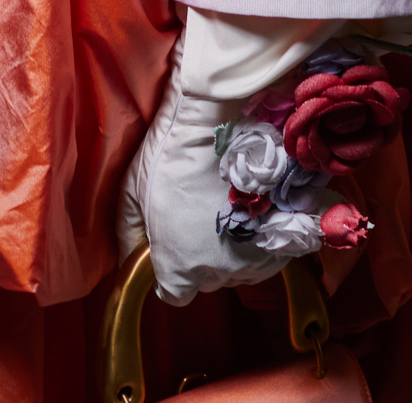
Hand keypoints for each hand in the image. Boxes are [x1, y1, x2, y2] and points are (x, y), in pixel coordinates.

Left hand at [118, 26, 301, 302]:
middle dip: (198, 256)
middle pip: (206, 279)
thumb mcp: (132, 192)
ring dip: (230, 249)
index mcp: (180, 268)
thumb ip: (129, 236)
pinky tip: (248, 209)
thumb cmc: (171, 151)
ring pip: (237, 269)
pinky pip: (264, 256)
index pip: (173, 293)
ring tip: (222, 207)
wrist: (222, 117)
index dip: (170, 271)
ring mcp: (254, 259)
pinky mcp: (282, 242)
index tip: (169, 247)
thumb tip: (129, 262)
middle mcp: (219, 274)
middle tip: (196, 214)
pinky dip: (257, 240)